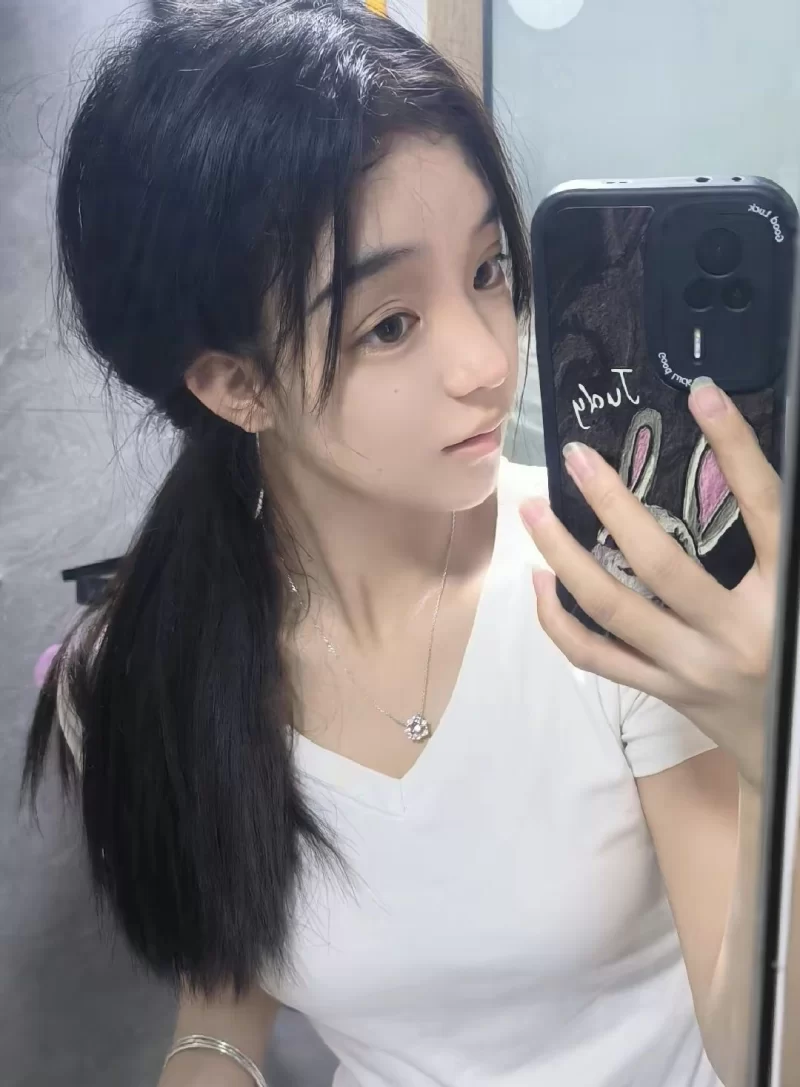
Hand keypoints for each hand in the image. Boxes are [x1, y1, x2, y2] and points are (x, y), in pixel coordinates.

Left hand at [521, 378, 779, 788]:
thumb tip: (740, 466)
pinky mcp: (661, 692)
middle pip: (661, 563)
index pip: (764, 509)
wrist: (795, 753)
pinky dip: (559, 622)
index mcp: (784, 596)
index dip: (736, 449)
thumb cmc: (797, 653)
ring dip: (564, 557)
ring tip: (533, 511)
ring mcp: (691, 668)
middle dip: (612, 504)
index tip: (703, 395)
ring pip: (612, 610)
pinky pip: (596, 657)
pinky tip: (539, 584)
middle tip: (576, 457)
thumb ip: (774, 539)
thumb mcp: (798, 592)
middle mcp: (736, 634)